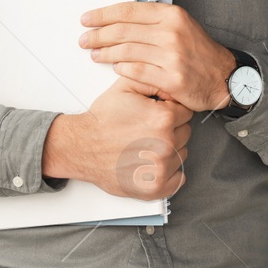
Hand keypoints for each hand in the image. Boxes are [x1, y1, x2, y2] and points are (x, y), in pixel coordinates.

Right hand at [41, 75, 191, 199]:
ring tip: (145, 146)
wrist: (82, 146)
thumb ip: (153, 79)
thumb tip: (172, 82)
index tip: (155, 115)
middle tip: (147, 130)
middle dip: (171, 129)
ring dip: (169, 150)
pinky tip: (152, 163)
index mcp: (163, 118)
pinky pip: (178, 178)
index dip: (170, 111)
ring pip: (182, 153)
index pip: (185, 112)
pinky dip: (169, 172)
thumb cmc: (103, 120)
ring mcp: (161, 168)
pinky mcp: (155, 187)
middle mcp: (166, 144)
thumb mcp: (126, 87)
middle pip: (185, 132)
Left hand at [79, 1, 236, 111]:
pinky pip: (136, 71)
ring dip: (105, 53)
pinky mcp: (171, 78)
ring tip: (95, 54)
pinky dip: (121, 69)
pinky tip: (115, 67)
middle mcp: (172, 33)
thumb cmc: (199, 52)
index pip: (128, 11)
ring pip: (126, 52)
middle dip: (98, 35)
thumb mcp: (181, 26)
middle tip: (85, 39)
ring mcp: (172, 56)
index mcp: (172, 15)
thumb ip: (153, 21)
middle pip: (123, 31)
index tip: (88, 19)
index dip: (103, 15)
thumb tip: (119, 20)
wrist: (223, 77)